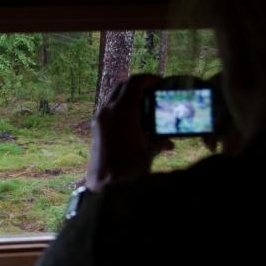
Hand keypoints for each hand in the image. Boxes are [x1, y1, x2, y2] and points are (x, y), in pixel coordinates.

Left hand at [85, 74, 173, 190]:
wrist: (106, 187)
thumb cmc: (130, 169)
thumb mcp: (150, 151)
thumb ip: (160, 141)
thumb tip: (169, 141)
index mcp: (123, 111)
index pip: (136, 82)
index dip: (149, 78)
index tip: (160, 82)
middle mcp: (108, 111)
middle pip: (123, 86)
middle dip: (139, 86)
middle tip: (154, 92)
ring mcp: (99, 119)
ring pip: (114, 97)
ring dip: (129, 97)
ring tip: (146, 107)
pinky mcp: (96, 129)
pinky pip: (109, 110)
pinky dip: (121, 110)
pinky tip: (135, 122)